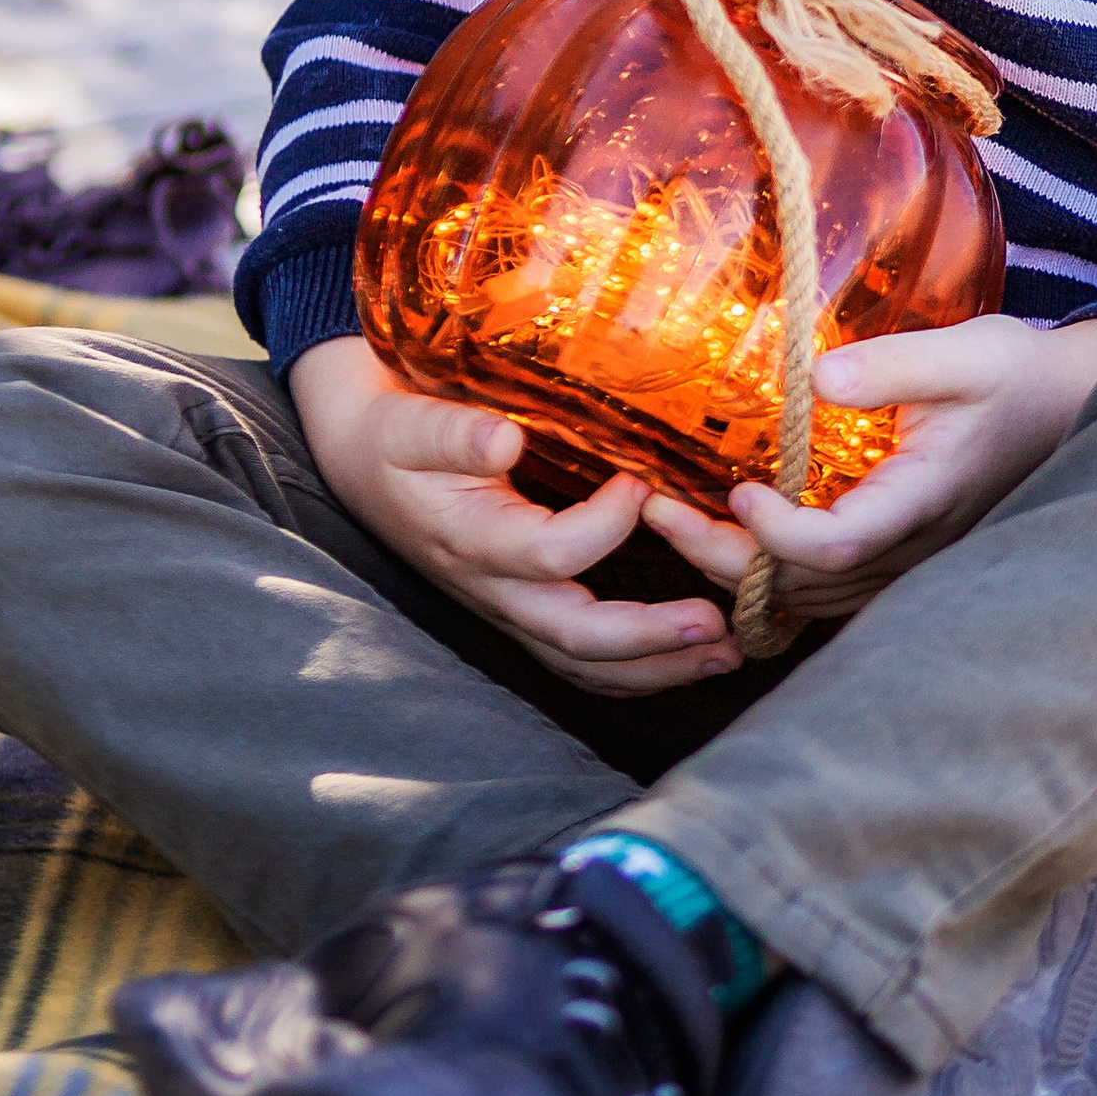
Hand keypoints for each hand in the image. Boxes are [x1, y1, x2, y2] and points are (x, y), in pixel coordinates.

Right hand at [291, 332, 746, 694]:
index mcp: (471, 540)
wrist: (367, 467)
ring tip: (728, 653)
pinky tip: (693, 657)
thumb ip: (453, 434)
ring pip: (586, 664)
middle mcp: (495, 589)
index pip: (549, 553)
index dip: (605, 523)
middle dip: (651, 636)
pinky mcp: (529, 613)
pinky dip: (642, 668)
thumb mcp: (413, 427)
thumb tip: (502, 439)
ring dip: (660, 666)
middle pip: (576, 635)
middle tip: (718, 622)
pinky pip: (585, 660)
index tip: (643, 482)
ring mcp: (513, 610)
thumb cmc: (398, 440)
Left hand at [642, 315, 1096, 635]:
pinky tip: (726, 539)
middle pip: (802, 585)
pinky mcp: (893, 559)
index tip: (739, 489)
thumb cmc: (1017, 376)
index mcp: (924, 498)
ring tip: (670, 520)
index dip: (779, 533)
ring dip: (735, 570)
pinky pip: (819, 593)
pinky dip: (766, 576)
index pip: (840, 545)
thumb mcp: (966, 352)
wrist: (1065, 408)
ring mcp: (902, 563)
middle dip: (722, 556)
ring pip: (804, 600)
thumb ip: (892, 365)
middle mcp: (910, 548)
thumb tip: (814, 377)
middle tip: (656, 511)